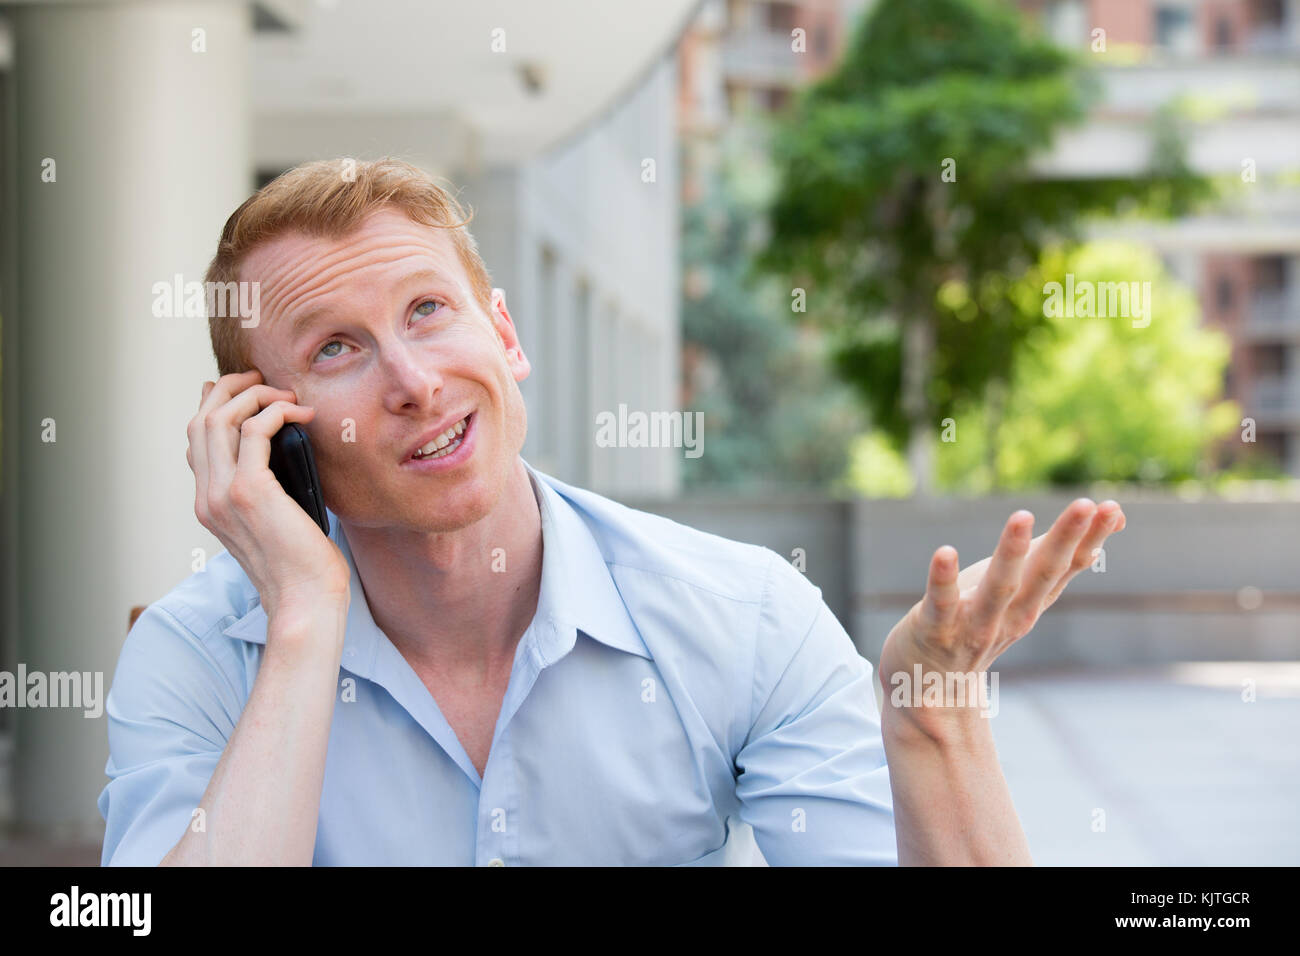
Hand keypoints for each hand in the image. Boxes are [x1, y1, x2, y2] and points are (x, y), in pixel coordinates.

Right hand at [187, 369, 349, 619]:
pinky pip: (253, 431)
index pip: (196, 442)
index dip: (215, 407)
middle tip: (263, 380)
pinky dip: (275, 412)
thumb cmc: (301, 567)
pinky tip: (299, 414)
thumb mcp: (276, 523)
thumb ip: (269, 494)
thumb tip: (288, 461)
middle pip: (201, 421)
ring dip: (254, 396)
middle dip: (230, 389)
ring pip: (220, 419)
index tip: (247, 391)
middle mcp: (207, 497)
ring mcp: (222, 494)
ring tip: (286, 395)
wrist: (304, 600)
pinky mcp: (249, 491)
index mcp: (209, 505)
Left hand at [878, 499, 1124, 734]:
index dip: (1091, 537)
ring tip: (1023, 516)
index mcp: (1034, 601)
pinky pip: (942, 603)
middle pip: (1043, 574)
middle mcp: (1013, 615)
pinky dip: (943, 579)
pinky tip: (945, 552)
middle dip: (1065, 539)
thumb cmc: (980, 620)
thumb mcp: (1025, 587)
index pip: (1069, 566)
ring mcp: (975, 625)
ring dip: (1011, 554)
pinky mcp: (936, 629)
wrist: (932, 684)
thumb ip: (1061, 553)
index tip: (1112, 506)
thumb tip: (1117, 517)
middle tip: (1087, 505)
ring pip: (998, 589)